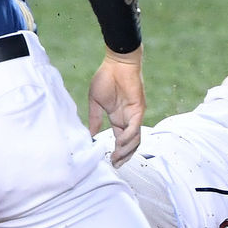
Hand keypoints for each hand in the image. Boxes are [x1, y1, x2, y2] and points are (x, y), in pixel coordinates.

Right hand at [87, 45, 144, 165]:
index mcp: (118, 118)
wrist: (117, 63)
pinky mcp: (138, 109)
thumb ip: (94, 118)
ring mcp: (134, 115)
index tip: (108, 162)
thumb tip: (89, 134)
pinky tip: (119, 143)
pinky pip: (135, 128)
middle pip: (130, 144)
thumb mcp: (95, 102)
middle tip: (114, 165)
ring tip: (117, 158)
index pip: (120, 140)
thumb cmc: (106, 78)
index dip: (116, 152)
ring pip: (135, 139)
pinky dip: (128, 137)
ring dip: (126, 150)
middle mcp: (128, 119)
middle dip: (123, 156)